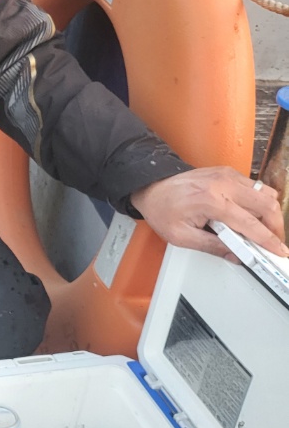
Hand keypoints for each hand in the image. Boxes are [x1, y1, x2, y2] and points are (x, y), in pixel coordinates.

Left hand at [130, 167, 287, 259]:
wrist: (152, 188)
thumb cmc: (163, 209)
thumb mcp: (182, 237)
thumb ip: (213, 247)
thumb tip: (236, 255)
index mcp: (212, 201)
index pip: (250, 224)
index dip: (268, 240)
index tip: (279, 250)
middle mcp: (223, 184)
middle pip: (266, 204)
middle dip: (275, 226)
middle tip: (272, 242)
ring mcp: (227, 175)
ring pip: (265, 192)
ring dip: (269, 212)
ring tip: (262, 230)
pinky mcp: (228, 172)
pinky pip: (254, 186)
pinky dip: (260, 201)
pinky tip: (251, 215)